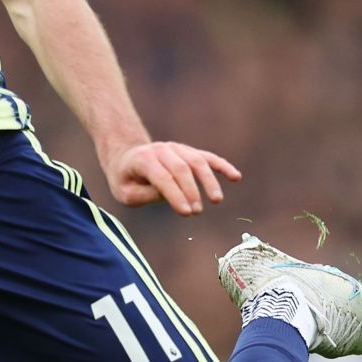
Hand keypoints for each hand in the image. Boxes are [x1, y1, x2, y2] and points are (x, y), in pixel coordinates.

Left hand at [104, 140, 240, 215]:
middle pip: (181, 169)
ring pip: (197, 161)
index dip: (175, 195)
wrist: (127, 158)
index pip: (162, 178)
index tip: (187, 213)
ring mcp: (177, 149)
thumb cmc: (126, 180)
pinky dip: (223, 166)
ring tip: (217, 200)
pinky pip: (208, 157)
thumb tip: (170, 196)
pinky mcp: (189, 152)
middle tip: (197, 212)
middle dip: (191, 191)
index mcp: (143, 159)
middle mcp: (161, 150)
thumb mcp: (125, 192)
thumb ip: (144, 195)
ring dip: (209, 181)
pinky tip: (236, 177)